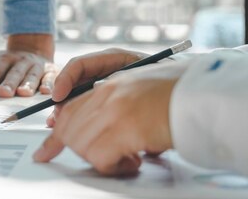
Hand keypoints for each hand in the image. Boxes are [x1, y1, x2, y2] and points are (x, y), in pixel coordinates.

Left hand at [0, 34, 54, 96]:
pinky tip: (46, 92)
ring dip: (28, 83)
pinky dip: (49, 84)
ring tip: (23, 93)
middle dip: (8, 82)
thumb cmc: (3, 64)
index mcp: (1, 59)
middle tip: (3, 93)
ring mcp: (34, 65)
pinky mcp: (50, 70)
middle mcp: (18, 61)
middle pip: (12, 72)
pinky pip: (50, 77)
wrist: (31, 51)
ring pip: (31, 74)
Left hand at [34, 62, 185, 175]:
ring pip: (81, 144)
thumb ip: (109, 107)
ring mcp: (114, 107)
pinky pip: (100, 156)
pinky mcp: (125, 125)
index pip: (68, 108)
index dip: (55, 134)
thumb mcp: (136, 94)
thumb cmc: (176, 97)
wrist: (204, 96)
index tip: (44, 153)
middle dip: (77, 151)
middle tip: (101, 158)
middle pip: (69, 129)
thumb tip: (78, 135)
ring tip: (126, 159)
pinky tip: (133, 162)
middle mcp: (106, 91)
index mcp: (108, 80)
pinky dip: (113, 167)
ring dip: (100, 160)